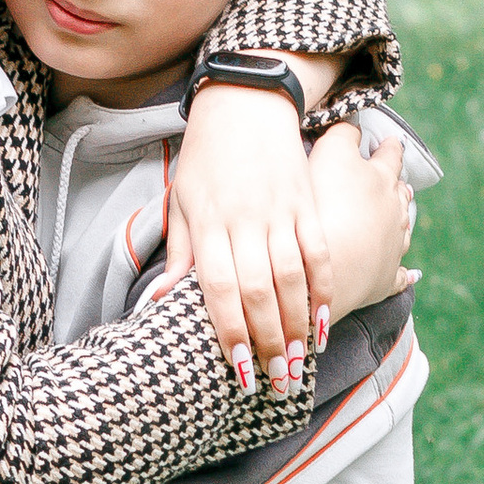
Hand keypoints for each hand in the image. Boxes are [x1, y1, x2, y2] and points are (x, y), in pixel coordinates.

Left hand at [164, 81, 331, 385]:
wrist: (246, 101)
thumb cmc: (206, 157)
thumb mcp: (182, 201)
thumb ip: (179, 254)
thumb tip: (158, 301)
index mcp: (208, 224)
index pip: (219, 289)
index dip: (229, 332)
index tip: (237, 370)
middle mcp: (245, 221)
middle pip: (259, 291)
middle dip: (267, 342)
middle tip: (274, 382)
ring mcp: (280, 212)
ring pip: (292, 278)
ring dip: (297, 326)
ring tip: (299, 364)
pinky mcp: (307, 202)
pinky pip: (319, 252)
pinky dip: (325, 289)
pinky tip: (325, 321)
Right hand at [310, 114, 416, 323]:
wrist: (326, 265)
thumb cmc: (324, 204)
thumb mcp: (329, 154)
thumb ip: (343, 134)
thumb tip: (356, 125)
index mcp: (381, 180)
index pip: (389, 157)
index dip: (389, 147)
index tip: (391, 141)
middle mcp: (394, 212)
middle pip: (400, 194)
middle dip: (398, 186)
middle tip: (400, 182)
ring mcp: (393, 247)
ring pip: (403, 230)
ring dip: (402, 222)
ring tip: (403, 217)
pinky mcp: (385, 279)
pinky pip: (401, 275)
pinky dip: (407, 273)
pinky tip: (414, 274)